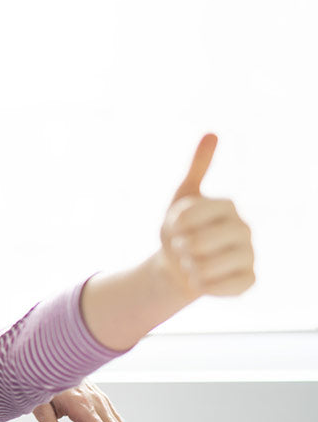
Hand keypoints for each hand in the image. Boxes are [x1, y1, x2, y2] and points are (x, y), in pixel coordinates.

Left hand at [159, 134, 254, 300]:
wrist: (179, 266)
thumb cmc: (181, 230)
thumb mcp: (183, 198)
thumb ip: (197, 167)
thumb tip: (212, 133)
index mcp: (227, 206)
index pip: (187, 216)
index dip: (172, 225)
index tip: (176, 226)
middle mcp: (244, 229)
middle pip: (197, 243)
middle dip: (179, 248)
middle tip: (184, 247)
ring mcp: (249, 256)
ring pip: (204, 267)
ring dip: (187, 268)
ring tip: (192, 262)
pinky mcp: (248, 281)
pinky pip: (216, 288)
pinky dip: (200, 285)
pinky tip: (202, 278)